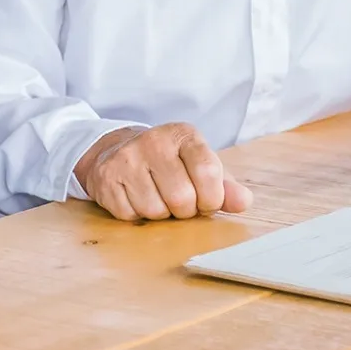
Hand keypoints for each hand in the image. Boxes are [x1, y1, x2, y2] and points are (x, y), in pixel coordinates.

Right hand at [72, 123, 252, 221]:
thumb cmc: (169, 163)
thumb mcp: (200, 166)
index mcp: (184, 134)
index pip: (208, 173)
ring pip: (155, 210)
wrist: (117, 150)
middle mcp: (154, 141)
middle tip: (180, 201)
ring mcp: (127, 159)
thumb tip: (243, 202)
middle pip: (182, 198)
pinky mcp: (107, 178)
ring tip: (158, 197)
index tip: (207, 201)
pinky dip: (138, 215)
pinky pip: (131, 215)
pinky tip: (137, 198)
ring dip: (161, 214)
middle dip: (185, 210)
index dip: (212, 198)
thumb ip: (226, 186)